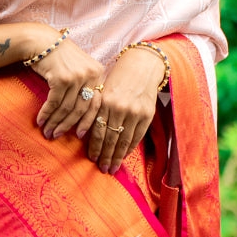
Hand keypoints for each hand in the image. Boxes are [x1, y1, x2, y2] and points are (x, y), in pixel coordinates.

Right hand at [28, 29, 106, 140]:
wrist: (41, 41)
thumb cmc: (58, 57)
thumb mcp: (78, 68)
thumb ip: (84, 86)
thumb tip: (81, 115)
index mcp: (98, 72)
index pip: (96, 103)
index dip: (87, 122)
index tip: (79, 135)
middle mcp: (90, 74)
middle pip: (81, 108)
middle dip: (68, 125)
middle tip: (57, 136)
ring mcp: (77, 76)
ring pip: (66, 108)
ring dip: (55, 122)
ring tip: (47, 132)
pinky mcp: (61, 78)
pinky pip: (54, 103)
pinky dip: (46, 114)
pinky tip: (40, 121)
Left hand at [80, 43, 163, 173]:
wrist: (142, 67)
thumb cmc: (119, 79)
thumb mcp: (104, 91)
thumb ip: (98, 110)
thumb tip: (89, 134)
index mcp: (105, 102)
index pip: (98, 131)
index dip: (95, 147)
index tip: (92, 159)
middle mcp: (119, 108)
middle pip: (110, 139)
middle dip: (106, 157)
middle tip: (103, 169)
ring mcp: (134, 113)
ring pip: (124, 141)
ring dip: (117, 157)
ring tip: (113, 168)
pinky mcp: (147, 115)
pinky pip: (137, 137)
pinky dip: (130, 148)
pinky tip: (124, 156)